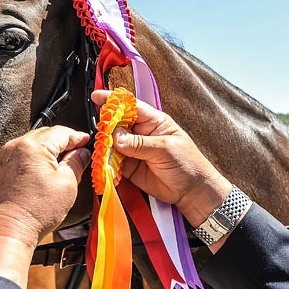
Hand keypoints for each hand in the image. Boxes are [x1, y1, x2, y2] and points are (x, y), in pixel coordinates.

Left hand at [0, 126, 89, 288]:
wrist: (7, 231)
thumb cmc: (35, 212)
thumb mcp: (66, 185)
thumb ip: (76, 163)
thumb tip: (82, 153)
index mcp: (34, 146)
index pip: (62, 132)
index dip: (78, 137)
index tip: (87, 142)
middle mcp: (17, 146)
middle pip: (47, 135)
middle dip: (64, 142)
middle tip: (79, 154)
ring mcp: (6, 156)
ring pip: (34, 143)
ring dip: (50, 150)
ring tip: (64, 165)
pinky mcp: (1, 167)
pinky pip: (23, 154)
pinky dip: (37, 158)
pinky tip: (47, 171)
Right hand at [91, 90, 231, 224]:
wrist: (192, 191)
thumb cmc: (187, 164)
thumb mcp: (165, 149)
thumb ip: (139, 144)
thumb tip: (116, 137)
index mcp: (153, 122)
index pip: (130, 106)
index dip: (113, 101)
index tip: (96, 97)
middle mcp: (140, 133)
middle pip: (116, 124)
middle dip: (105, 128)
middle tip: (101, 136)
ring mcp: (133, 150)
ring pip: (112, 144)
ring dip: (104, 148)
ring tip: (102, 154)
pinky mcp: (129, 167)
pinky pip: (112, 163)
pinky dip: (106, 165)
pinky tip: (105, 167)